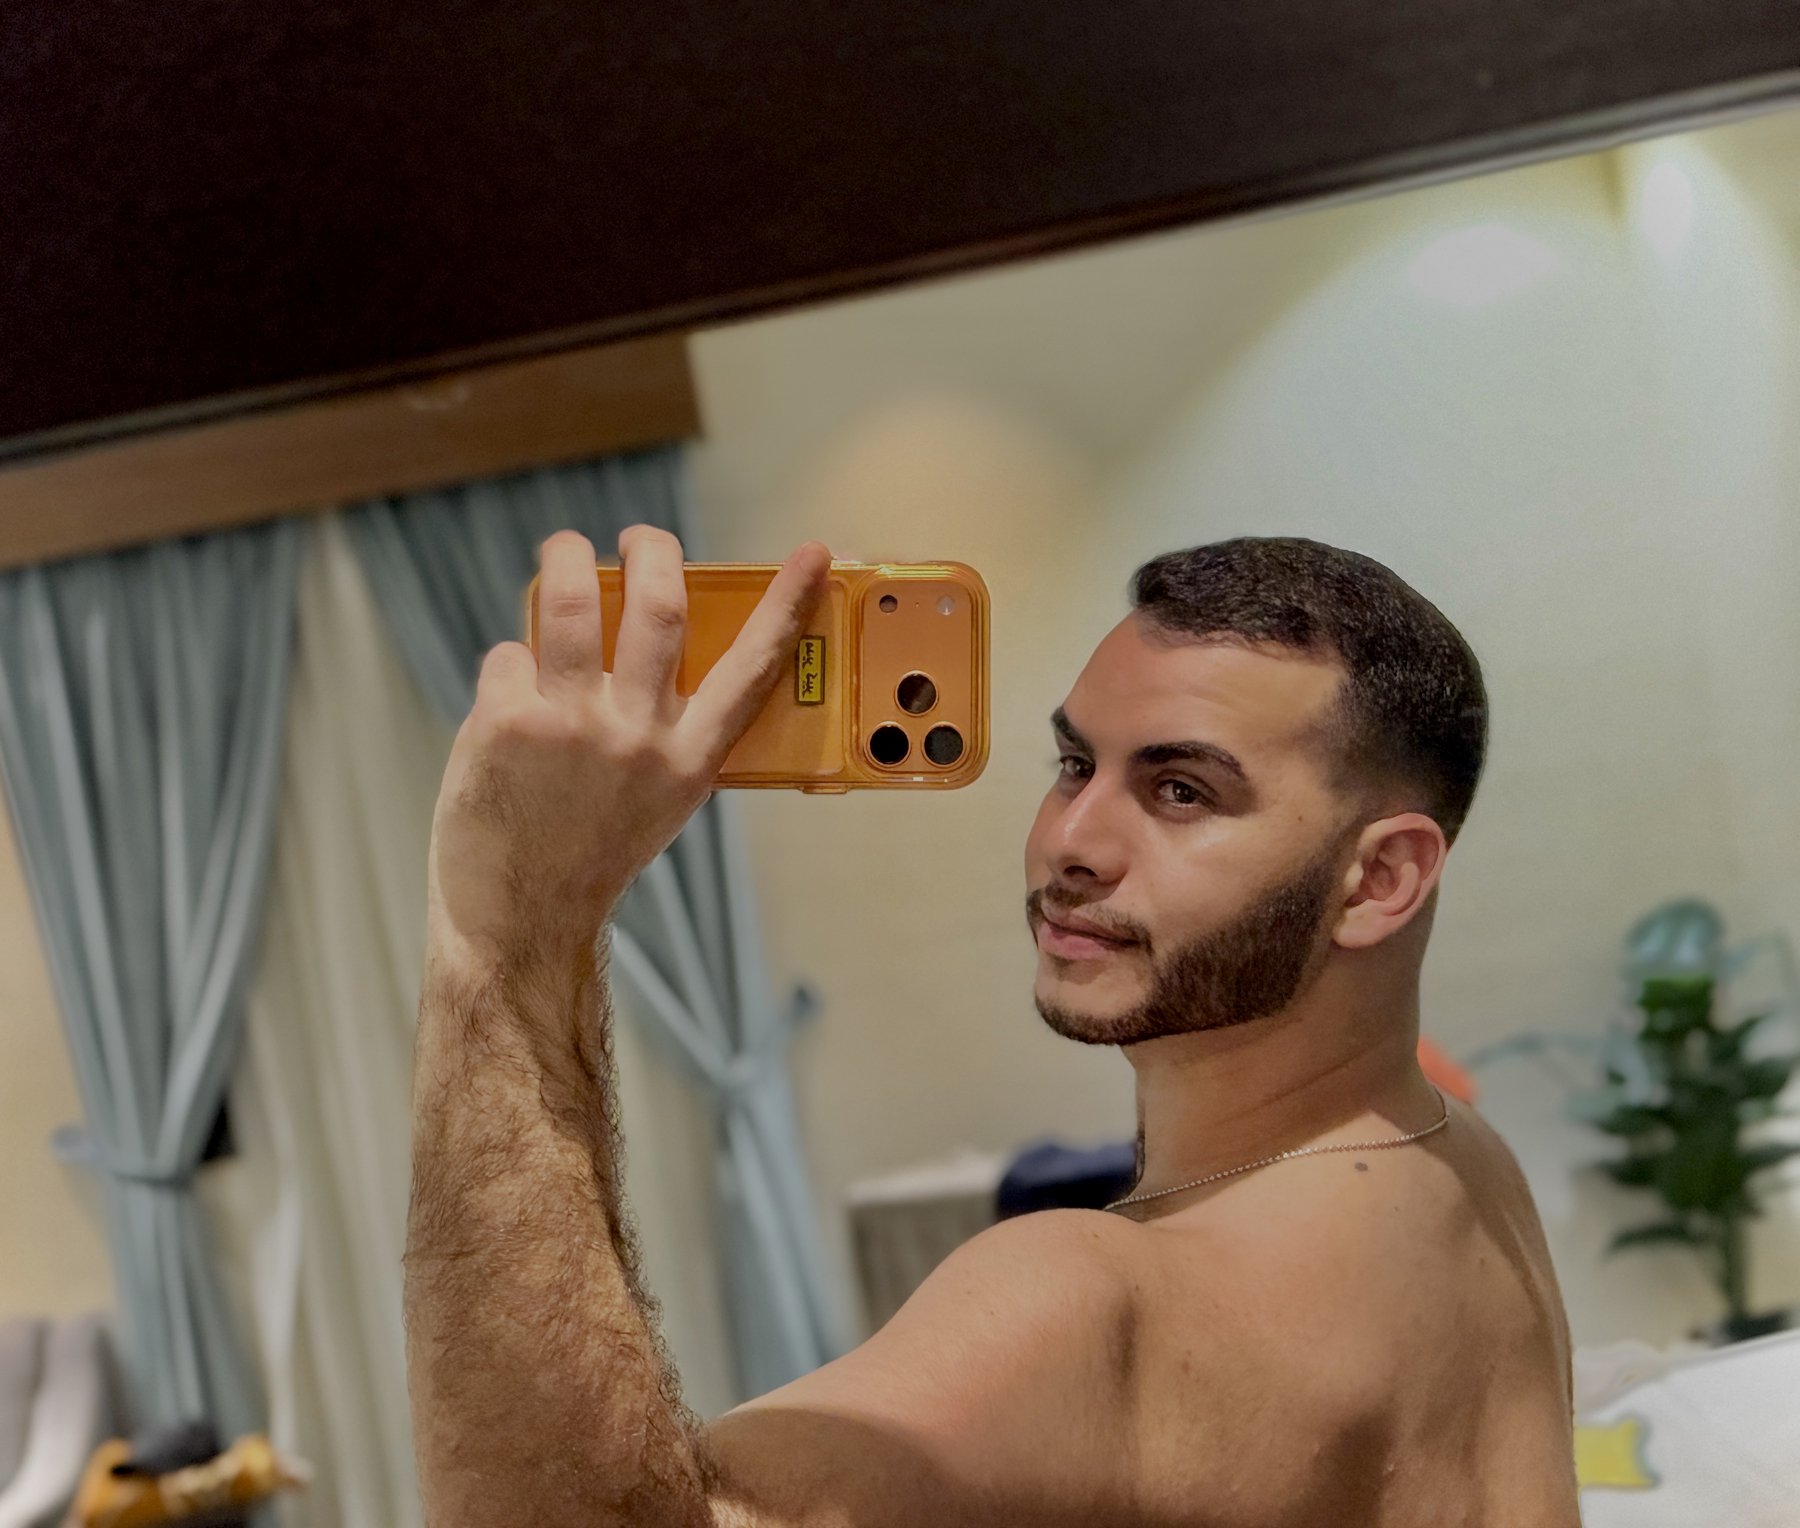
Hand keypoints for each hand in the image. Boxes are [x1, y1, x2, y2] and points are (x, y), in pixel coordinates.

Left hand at [425, 524, 830, 973]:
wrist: (522, 918)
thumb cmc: (589, 853)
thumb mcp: (658, 797)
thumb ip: (662, 727)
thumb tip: (637, 639)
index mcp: (689, 758)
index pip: (752, 668)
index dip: (785, 605)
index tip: (812, 554)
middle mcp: (638, 735)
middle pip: (657, 605)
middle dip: (650, 549)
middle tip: (637, 537)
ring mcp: (570, 725)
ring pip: (571, 601)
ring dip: (566, 557)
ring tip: (565, 549)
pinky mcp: (506, 723)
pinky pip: (509, 655)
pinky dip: (509, 666)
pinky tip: (508, 701)